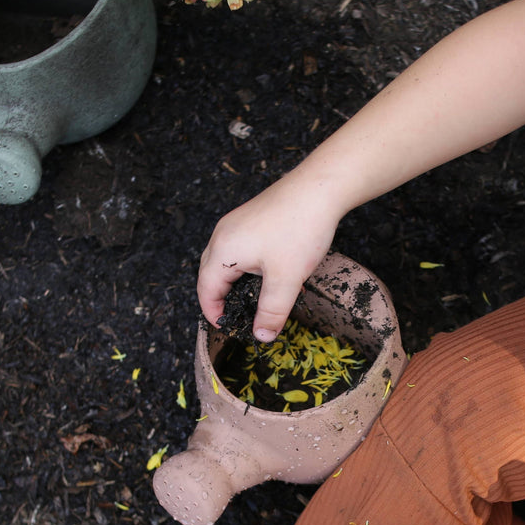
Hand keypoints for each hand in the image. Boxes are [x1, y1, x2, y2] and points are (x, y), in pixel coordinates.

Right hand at [198, 174, 341, 341]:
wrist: (319, 188)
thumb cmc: (299, 230)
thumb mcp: (286, 279)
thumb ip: (272, 311)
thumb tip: (262, 337)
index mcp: (223, 251)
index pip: (206, 290)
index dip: (213, 313)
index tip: (227, 328)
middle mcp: (223, 235)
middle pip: (210, 274)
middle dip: (220, 298)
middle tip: (236, 317)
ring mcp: (236, 223)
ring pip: (226, 260)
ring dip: (235, 282)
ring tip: (253, 299)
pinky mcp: (251, 217)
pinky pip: (240, 248)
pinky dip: (246, 266)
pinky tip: (269, 273)